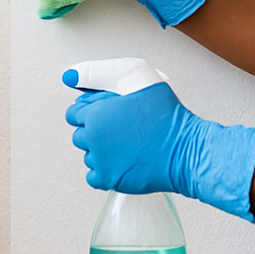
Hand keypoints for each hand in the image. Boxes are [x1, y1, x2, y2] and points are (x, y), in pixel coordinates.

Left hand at [63, 71, 254, 221]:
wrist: (185, 149)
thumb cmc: (164, 114)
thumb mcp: (135, 76)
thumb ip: (99, 73)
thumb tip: (69, 76)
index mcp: (94, 114)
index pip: (74, 114)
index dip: (92, 112)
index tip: (109, 115)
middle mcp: (92, 138)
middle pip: (80, 135)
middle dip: (96, 131)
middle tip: (122, 129)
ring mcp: (99, 161)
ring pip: (88, 155)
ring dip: (102, 151)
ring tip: (127, 145)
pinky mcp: (109, 180)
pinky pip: (93, 176)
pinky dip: (105, 170)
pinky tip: (123, 161)